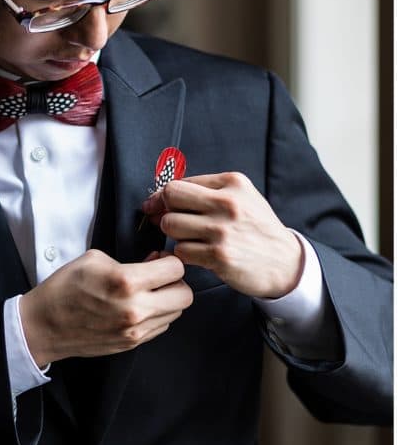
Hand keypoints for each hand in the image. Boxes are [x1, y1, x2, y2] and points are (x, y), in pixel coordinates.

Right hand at [20, 249, 192, 365]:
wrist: (45, 324)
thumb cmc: (64, 288)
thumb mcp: (93, 259)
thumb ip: (129, 259)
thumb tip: (153, 263)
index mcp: (126, 282)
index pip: (176, 269)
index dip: (170, 260)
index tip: (160, 259)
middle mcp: (136, 309)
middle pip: (185, 295)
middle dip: (175, 282)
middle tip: (159, 277)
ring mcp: (135, 330)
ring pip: (176, 313)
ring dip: (167, 300)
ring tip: (146, 293)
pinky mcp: (132, 343)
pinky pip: (161, 327)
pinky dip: (156, 315)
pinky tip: (137, 307)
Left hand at [142, 171, 302, 297]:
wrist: (286, 262)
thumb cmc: (256, 228)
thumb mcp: (242, 197)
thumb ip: (206, 190)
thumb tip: (159, 196)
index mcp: (233, 183)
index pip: (179, 183)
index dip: (162, 196)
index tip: (158, 206)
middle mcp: (228, 203)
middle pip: (170, 198)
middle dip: (164, 211)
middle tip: (172, 222)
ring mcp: (222, 230)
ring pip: (171, 225)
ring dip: (174, 234)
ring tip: (191, 238)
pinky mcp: (219, 256)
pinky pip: (180, 251)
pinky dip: (184, 254)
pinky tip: (199, 254)